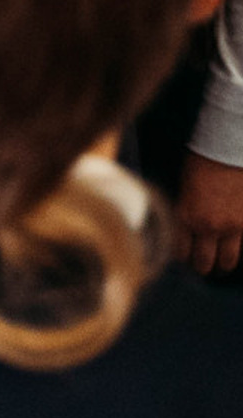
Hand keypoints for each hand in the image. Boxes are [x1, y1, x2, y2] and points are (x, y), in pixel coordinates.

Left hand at [178, 152, 242, 277]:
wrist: (225, 150)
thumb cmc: (199, 164)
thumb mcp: (183, 190)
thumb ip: (185, 214)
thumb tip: (185, 233)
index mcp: (185, 216)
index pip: (180, 251)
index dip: (181, 258)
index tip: (183, 260)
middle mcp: (206, 226)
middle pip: (203, 263)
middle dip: (201, 267)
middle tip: (201, 267)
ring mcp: (230, 227)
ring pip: (227, 261)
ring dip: (222, 265)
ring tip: (219, 265)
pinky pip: (242, 248)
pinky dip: (237, 250)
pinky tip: (232, 249)